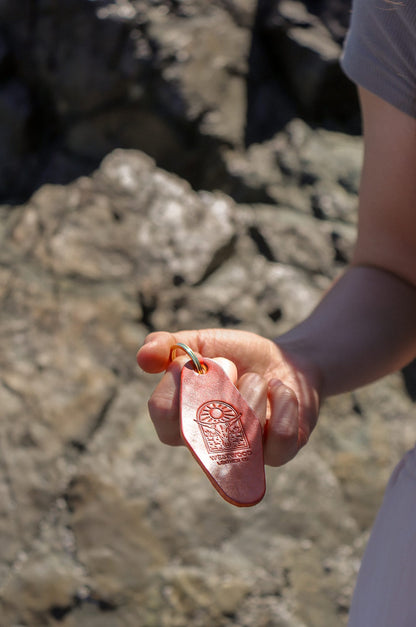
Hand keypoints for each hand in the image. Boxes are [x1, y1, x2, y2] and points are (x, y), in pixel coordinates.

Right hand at [137, 329, 321, 465]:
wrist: (284, 361)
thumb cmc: (236, 356)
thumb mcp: (199, 343)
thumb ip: (165, 345)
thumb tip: (144, 357)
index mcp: (183, 421)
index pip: (165, 420)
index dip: (181, 386)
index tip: (197, 362)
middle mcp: (209, 446)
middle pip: (205, 431)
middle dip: (221, 387)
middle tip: (231, 368)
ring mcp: (244, 454)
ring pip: (244, 432)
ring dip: (254, 388)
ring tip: (259, 380)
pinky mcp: (278, 453)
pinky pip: (279, 435)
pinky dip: (282, 399)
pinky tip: (279, 389)